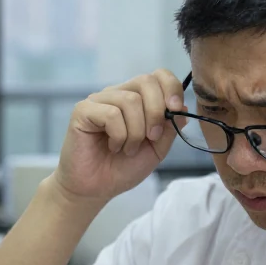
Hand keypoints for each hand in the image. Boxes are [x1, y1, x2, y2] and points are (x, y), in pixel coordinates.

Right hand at [52, 70, 184, 204]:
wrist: (96, 189)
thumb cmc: (123, 168)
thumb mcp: (156, 149)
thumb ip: (169, 128)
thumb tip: (182, 107)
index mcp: (135, 99)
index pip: (157, 75)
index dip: (171, 87)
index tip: (175, 109)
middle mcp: (116, 94)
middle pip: (145, 81)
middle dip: (156, 111)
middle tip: (151, 137)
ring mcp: (98, 101)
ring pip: (130, 100)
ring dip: (136, 131)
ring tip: (128, 149)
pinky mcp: (82, 111)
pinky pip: (111, 114)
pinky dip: (119, 135)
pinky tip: (113, 147)